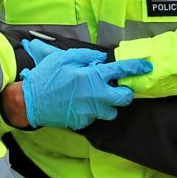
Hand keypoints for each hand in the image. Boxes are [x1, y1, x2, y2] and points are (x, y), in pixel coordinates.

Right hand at [19, 39, 152, 130]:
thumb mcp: (63, 57)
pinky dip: (92, 111)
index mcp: (92, 77)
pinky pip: (95, 117)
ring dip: (109, 104)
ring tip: (97, 98)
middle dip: (125, 93)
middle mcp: (96, 96)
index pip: (122, 71)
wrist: (30, 102)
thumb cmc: (46, 77)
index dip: (136, 68)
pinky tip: (81, 104)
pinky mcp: (83, 122)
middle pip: (124, 98)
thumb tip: (101, 59)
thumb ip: (86, 55)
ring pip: (111, 111)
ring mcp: (90, 111)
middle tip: (119, 88)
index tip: (146, 66)